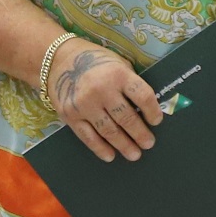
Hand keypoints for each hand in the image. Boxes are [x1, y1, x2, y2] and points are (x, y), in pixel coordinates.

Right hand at [51, 39, 161, 160]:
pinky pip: (87, 136)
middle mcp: (102, 90)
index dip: (153, 111)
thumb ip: (131, 83)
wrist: (58, 60)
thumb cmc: (96, 61)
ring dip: (124, 145)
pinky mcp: (70, 115)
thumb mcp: (119, 64)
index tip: (157, 121)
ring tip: (135, 154)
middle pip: (126, 118)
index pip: (143, 96)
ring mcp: (84, 105)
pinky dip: (100, 148)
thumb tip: (148, 108)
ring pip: (109, 130)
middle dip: (140, 134)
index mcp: (119, 75)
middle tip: (149, 144)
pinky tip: (110, 155)